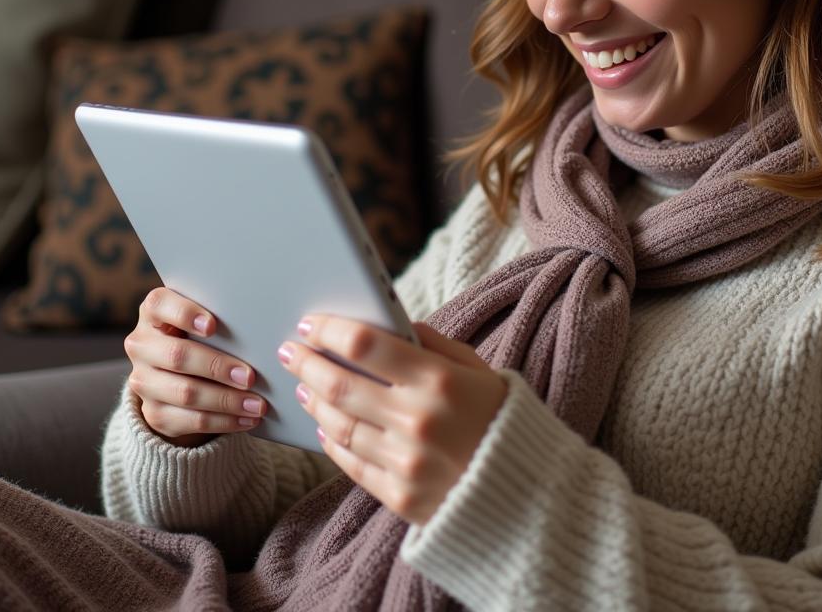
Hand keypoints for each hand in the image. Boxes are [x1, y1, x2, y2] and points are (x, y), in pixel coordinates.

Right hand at [124, 286, 267, 447]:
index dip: (185, 315)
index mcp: (154, 313)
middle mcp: (142, 345)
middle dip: (217, 367)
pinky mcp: (153, 413)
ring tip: (257, 404)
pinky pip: (190, 420)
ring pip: (185, 393)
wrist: (175, 372)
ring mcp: (143, 381)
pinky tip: (247, 419)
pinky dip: (223, 421)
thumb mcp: (204, 319)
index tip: (213, 325)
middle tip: (249, 377)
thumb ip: (221, 314)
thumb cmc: (202, 334)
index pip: (159, 306)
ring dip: (226, 401)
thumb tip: (261, 323)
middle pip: (177, 355)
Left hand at [278, 316, 507, 525]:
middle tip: (290, 350)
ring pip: (339, 425)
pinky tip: (325, 424)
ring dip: (314, 401)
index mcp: (439, 381)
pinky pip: (351, 464)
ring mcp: (406, 463)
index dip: (330, 330)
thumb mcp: (478, 370)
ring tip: (304, 384)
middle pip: (341, 384)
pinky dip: (332, 440)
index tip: (310, 323)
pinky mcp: (400, 498)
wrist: (530, 494)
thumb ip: (433, 344)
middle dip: (308, 362)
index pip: (366, 345)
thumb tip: (389, 324)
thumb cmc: (500, 419)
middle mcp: (417, 421)